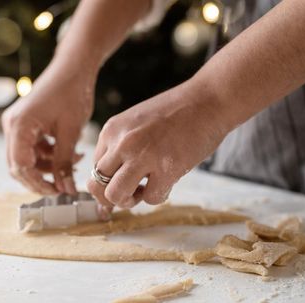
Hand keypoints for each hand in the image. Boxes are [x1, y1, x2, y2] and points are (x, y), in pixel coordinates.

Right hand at [2, 61, 96, 194]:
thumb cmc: (72, 93)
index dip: (38, 183)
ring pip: (26, 159)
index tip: (57, 191)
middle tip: (62, 187)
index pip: (20, 166)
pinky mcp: (25, 124)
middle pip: (18, 165)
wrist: (73, 68)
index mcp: (19, 126)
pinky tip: (69, 154)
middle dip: (40, 179)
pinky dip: (48, 155)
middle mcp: (12, 125)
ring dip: (48, 167)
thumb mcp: (70, 133)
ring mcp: (17, 124)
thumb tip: (65, 190)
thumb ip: (64, 163)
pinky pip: (32, 148)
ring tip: (73, 163)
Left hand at [87, 82, 229, 208]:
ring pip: (115, 196)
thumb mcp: (136, 123)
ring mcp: (143, 156)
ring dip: (129, 201)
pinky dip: (159, 196)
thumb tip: (113, 181)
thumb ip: (121, 146)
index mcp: (112, 131)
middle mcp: (122, 143)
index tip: (123, 183)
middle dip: (112, 196)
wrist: (209, 99)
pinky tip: (168, 182)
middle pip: (97, 185)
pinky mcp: (167, 168)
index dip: (107, 182)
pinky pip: (151, 199)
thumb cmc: (176, 113)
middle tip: (130, 193)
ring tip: (144, 190)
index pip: (95, 167)